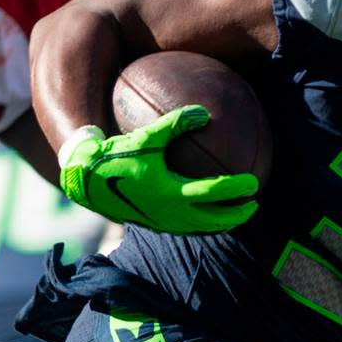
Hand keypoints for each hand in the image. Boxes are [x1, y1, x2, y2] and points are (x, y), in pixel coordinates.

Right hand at [58, 106, 258, 232]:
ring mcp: (163, 223)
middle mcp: (169, 214)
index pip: (213, 193)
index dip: (236, 188)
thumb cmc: (116, 156)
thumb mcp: (146, 137)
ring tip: (236, 213)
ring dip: (222, 222)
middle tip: (254, 204)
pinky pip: (188, 227)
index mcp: (170, 193)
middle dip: (237, 215)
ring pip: (201, 228)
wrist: (87, 182)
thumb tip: (205, 112)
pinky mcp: (155, 225)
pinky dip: (204, 222)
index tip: (254, 182)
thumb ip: (175, 123)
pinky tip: (208, 211)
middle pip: (213, 221)